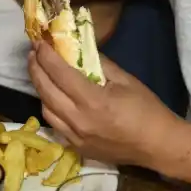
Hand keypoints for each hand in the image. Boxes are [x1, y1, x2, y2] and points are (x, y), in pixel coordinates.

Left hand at [28, 41, 180, 166]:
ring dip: (40, 89)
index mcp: (93, 101)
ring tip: (41, 73)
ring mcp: (75, 137)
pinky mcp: (77, 148)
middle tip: (33, 53)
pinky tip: (53, 98)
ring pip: (45, 110)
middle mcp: (78, 121)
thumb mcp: (126, 80)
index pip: (60, 73)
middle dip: (36, 69)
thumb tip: (79, 49)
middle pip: (46, 91)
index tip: (39, 42)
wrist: (157, 146)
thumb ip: (99, 64)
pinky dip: (50, 108)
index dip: (46, 56)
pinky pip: (55, 125)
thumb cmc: (146, 109)